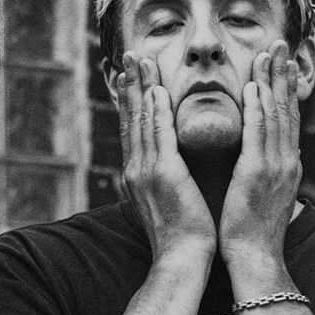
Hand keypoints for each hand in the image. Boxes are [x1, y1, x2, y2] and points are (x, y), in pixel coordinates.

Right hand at [117, 54, 212, 262]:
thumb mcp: (170, 202)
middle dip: (131, 84)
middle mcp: (136, 169)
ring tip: (140, 60)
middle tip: (130, 55)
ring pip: (142, 119)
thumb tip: (170, 168)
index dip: (133, 100)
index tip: (133, 76)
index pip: (135, 129)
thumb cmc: (183, 236)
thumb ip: (167, 180)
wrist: (183, 260)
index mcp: (139, 175)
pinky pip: (159, 135)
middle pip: (132, 117)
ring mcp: (146, 171)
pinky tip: (156, 90)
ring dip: (141, 87)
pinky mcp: (163, 174)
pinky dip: (156, 111)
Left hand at [218, 45, 301, 275]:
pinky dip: (259, 108)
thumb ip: (270, 172)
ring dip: (273, 81)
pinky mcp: (258, 174)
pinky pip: (259, 134)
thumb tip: (276, 156)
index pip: (287, 119)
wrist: (255, 259)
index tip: (283, 63)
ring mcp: (275, 167)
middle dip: (284, 75)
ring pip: (276, 114)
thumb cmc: (253, 232)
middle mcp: (286, 161)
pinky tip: (255, 86)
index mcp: (286, 165)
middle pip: (287, 109)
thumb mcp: (266, 196)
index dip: (286, 89)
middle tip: (281, 44)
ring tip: (270, 53)